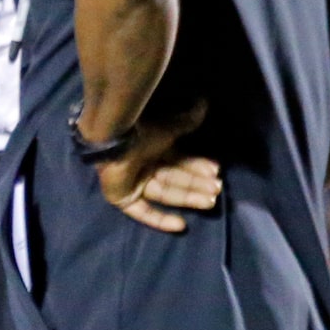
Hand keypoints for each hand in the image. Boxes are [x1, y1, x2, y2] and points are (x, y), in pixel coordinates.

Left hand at [92, 102, 219, 234]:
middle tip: (217, 190)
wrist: (113, 139)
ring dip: (188, 198)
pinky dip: (160, 220)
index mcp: (152, 149)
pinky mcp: (122, 198)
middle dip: (197, 185)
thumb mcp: (169, 128)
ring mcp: (132, 183)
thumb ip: (186, 121)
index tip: (217, 172)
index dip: (198, 167)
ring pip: (165, 194)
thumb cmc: (140, 131)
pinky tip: (181, 226)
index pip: (180, 161)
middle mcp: (143, 166)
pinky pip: (143, 212)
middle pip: (175, 179)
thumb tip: (204, 103)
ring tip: (210, 201)